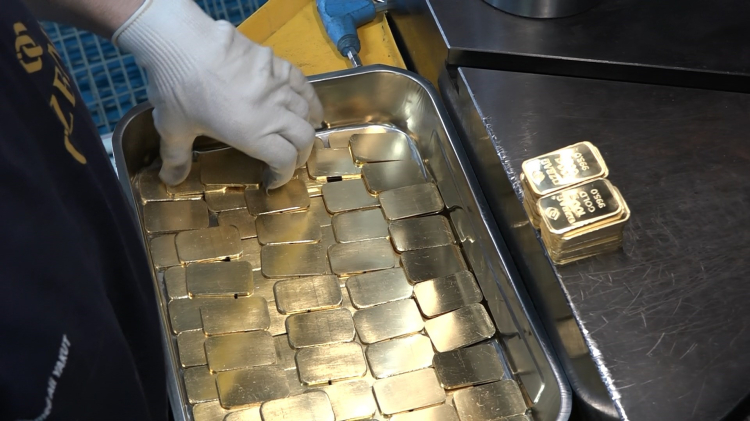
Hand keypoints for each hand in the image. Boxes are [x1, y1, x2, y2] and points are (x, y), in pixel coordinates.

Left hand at [114, 0, 322, 188]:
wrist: (181, 42)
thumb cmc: (177, 89)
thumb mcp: (173, 129)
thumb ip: (176, 157)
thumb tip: (172, 180)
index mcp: (252, 134)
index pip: (285, 161)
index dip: (283, 175)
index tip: (273, 180)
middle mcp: (273, 112)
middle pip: (304, 138)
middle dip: (300, 154)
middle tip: (289, 160)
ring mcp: (278, 85)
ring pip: (306, 112)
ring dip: (306, 128)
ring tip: (299, 135)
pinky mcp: (277, 63)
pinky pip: (303, 84)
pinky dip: (311, 100)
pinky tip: (311, 107)